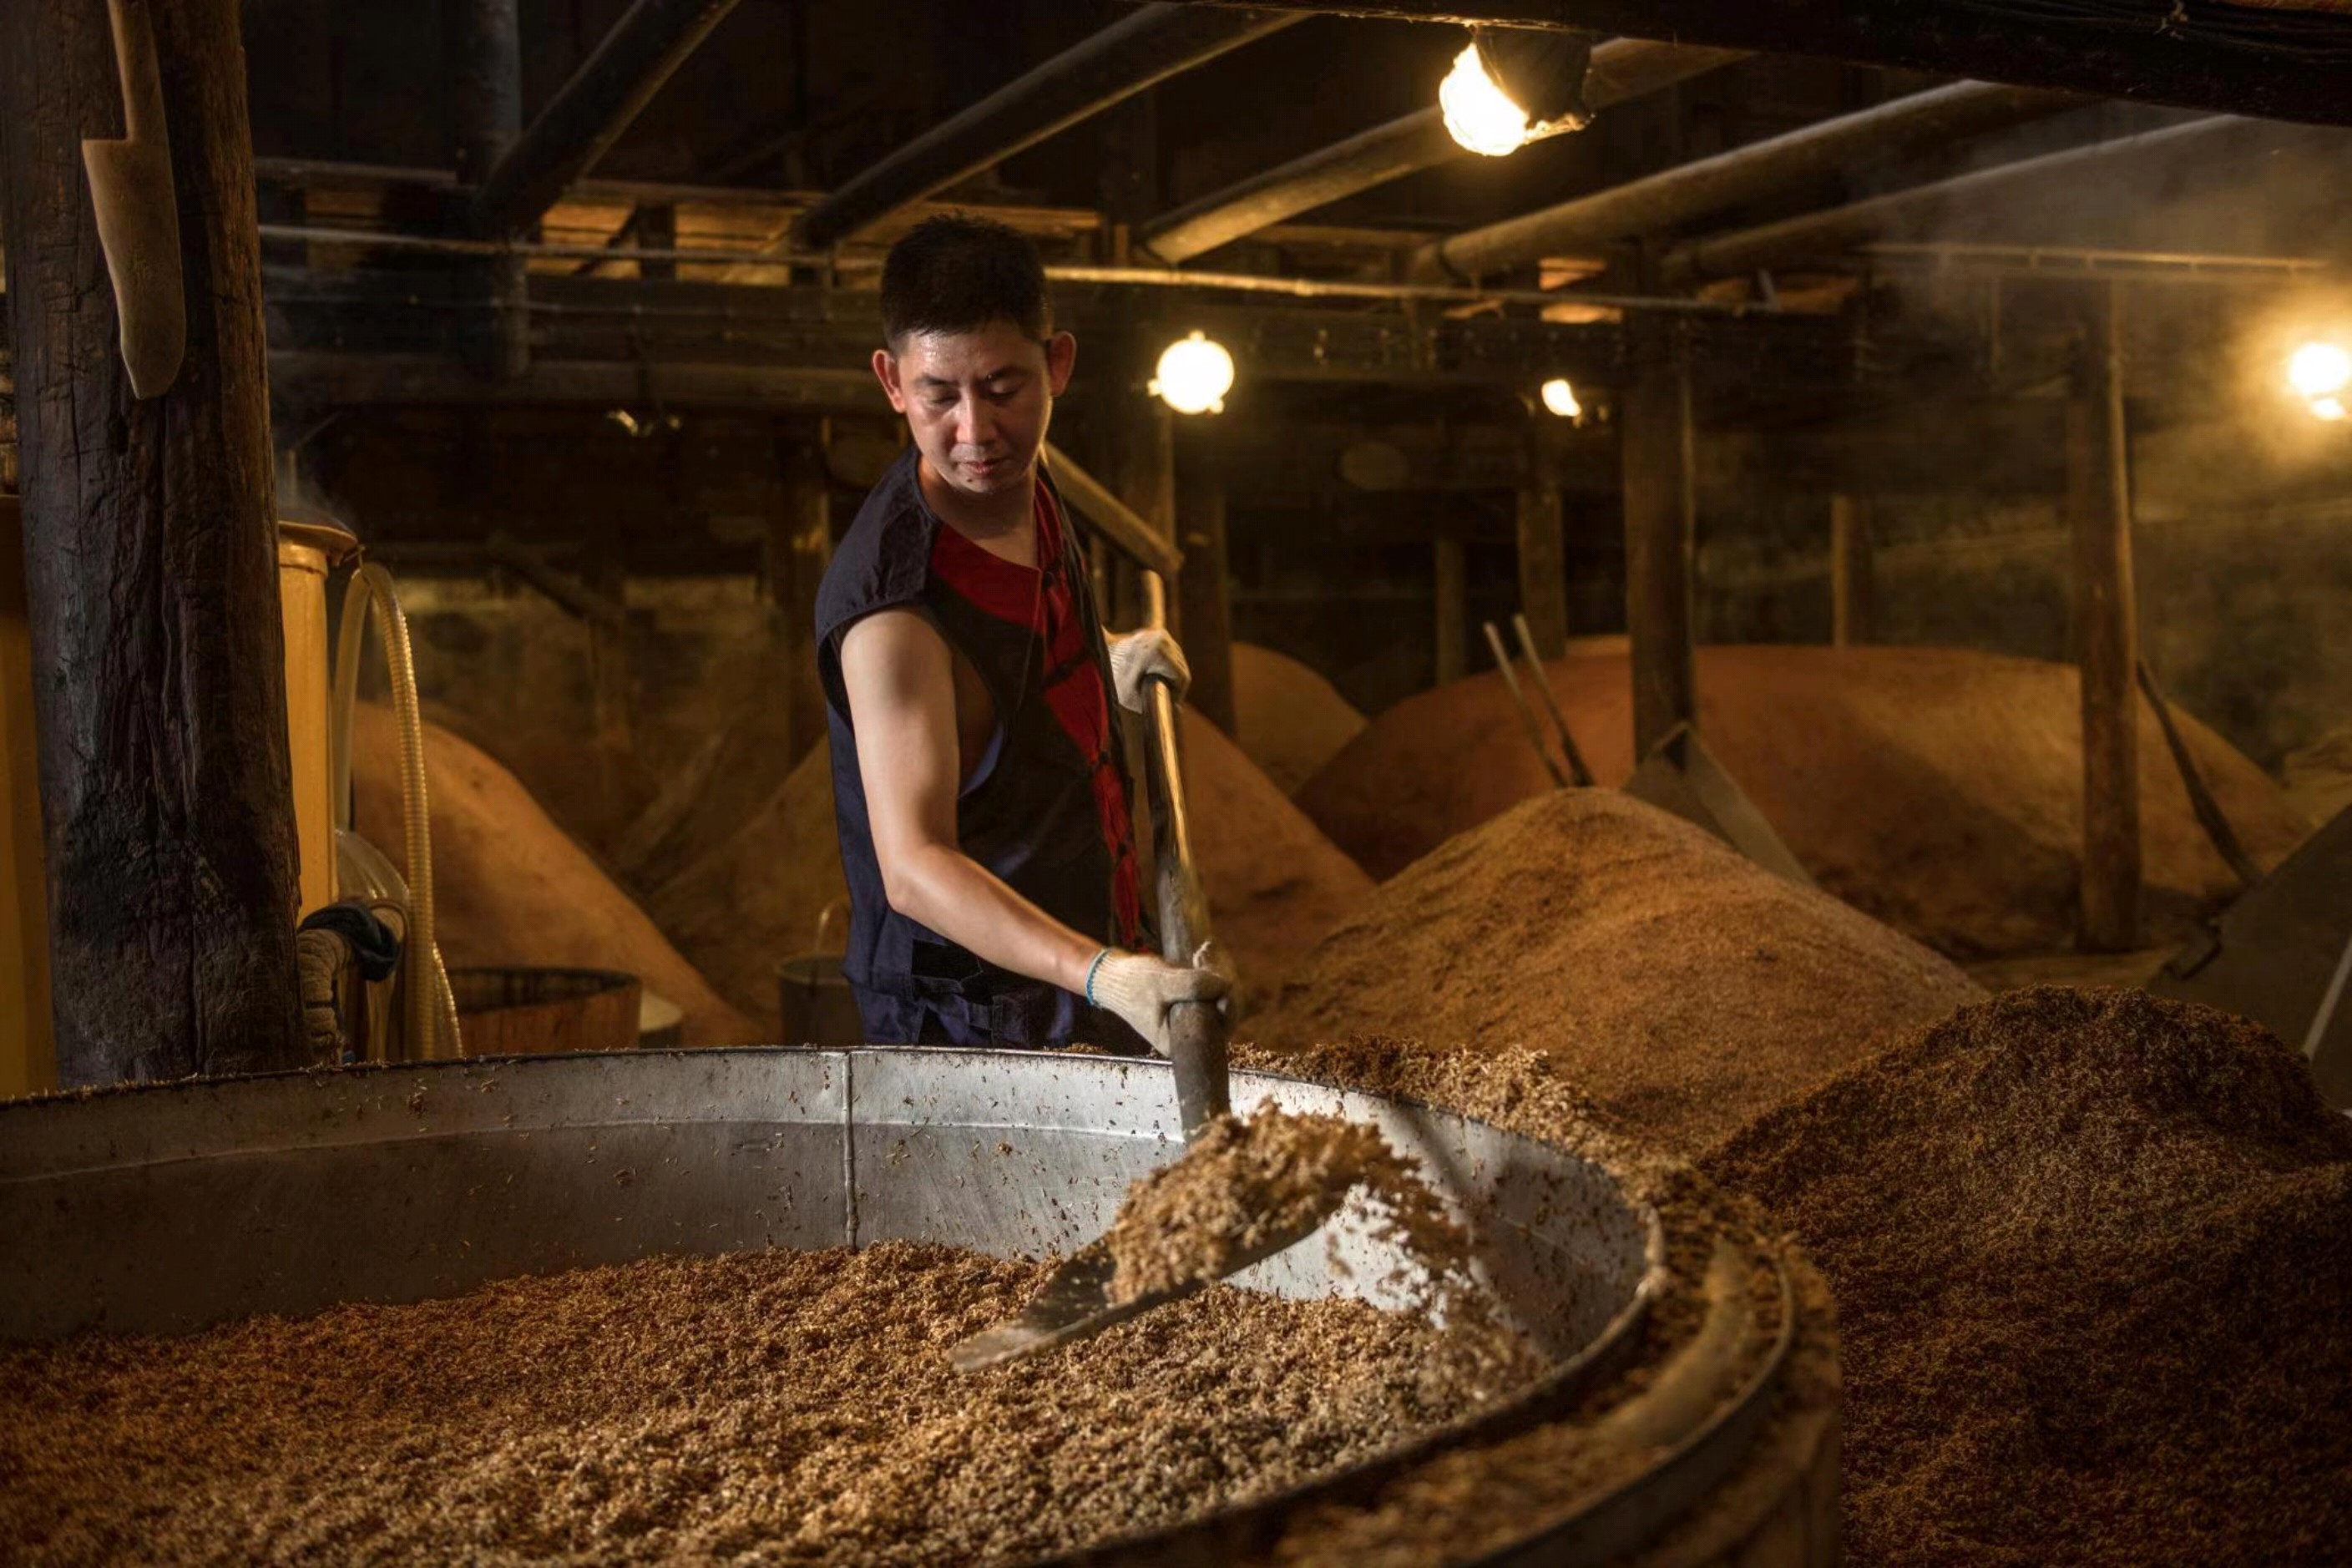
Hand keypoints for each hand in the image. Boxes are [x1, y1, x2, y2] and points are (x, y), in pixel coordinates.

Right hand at [1088, 949, 1228, 1056]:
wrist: (1110, 975)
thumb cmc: (1131, 983)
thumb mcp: (1161, 984)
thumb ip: (1193, 986)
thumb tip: (1225, 985)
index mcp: (1178, 1042)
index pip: (1220, 1029)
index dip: (1230, 1007)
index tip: (1226, 983)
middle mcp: (1186, 1034)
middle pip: (1223, 1011)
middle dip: (1221, 982)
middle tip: (1205, 957)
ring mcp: (1188, 1017)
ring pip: (1218, 997)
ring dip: (1215, 973)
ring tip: (1201, 951)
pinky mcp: (1188, 1001)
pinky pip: (1210, 988)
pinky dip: (1209, 971)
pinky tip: (1201, 953)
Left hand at [1106, 628, 1189, 711]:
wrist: (1101, 652)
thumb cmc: (1113, 675)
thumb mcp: (1131, 697)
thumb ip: (1155, 704)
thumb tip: (1176, 710)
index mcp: (1159, 652)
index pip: (1182, 676)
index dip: (1180, 693)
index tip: (1174, 704)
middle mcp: (1163, 639)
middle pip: (1181, 667)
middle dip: (1177, 685)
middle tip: (1170, 699)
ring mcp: (1161, 634)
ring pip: (1178, 660)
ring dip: (1173, 675)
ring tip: (1165, 689)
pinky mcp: (1159, 633)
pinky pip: (1171, 654)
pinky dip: (1168, 666)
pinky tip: (1161, 677)